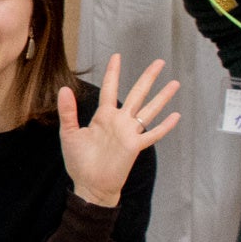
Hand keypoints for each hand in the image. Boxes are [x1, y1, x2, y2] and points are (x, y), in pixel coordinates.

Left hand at [57, 54, 180, 205]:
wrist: (90, 185)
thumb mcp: (70, 133)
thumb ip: (68, 111)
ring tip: (174, 83)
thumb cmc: (79, 161)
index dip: (114, 72)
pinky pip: (153, 134)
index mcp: (103, 116)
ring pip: (149, 110)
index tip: (117, 56)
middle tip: (159, 62)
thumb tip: (64, 89)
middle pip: (137, 94)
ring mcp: (129, 133)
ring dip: (162, 97)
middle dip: (148, 78)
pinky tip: (176, 116)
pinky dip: (165, 126)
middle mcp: (119, 121)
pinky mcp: (135, 146)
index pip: (110, 88)